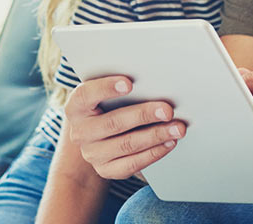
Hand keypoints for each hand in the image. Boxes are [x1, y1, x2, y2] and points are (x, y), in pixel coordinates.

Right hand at [62, 75, 185, 179]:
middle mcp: (80, 132)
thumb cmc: (106, 107)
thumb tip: (152, 81)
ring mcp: (92, 154)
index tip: (129, 83)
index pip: (86, 95)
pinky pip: (132, 164)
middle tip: (168, 110)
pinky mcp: (105, 170)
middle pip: (113, 123)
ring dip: (156, 135)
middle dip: (144, 115)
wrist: (95, 137)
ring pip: (127, 145)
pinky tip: (169, 142)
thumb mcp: (104, 94)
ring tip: (177, 128)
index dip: (106, 88)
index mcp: (76, 107)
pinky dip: (154, 152)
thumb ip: (120, 87)